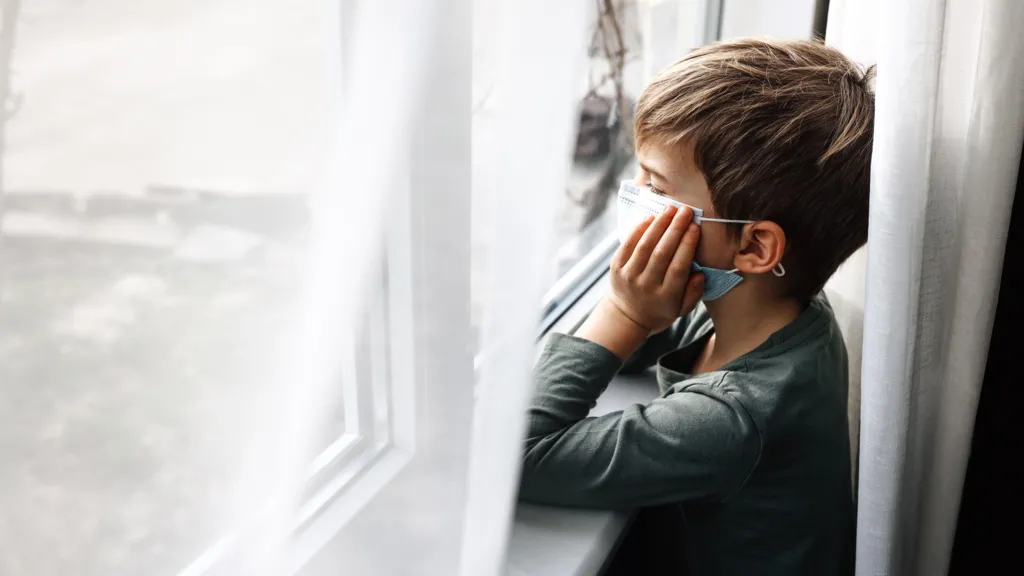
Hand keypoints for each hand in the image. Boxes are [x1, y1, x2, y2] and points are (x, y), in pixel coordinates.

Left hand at [607, 204, 703, 333]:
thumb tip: (699, 273)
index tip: (695, 227)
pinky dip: (639, 229)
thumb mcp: (681, 309)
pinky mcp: (616, 268)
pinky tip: (651, 217)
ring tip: (670, 209)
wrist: (628, 315)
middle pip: (662, 253)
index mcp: (666, 297)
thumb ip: (694, 293)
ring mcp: (629, 276)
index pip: (679, 267)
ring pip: (645, 246)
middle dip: (675, 229)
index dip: (687, 245)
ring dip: (659, 224)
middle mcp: (646, 286)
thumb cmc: (661, 308)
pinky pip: (628, 244)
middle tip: (686, 211)